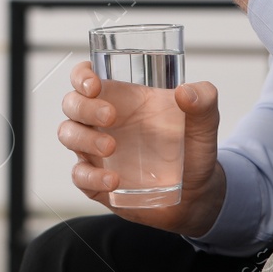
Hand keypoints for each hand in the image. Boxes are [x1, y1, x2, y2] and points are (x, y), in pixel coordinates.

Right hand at [58, 60, 226, 236]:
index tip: (94, 84)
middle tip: (110, 116)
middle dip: (84, 107)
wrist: (197, 195)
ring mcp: (95, 151)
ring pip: (68, 135)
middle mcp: (102, 122)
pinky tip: (112, 180)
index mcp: (122, 99)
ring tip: (111, 147)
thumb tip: (186, 91)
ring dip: (83, 138)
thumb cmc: (193, 150)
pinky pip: (79, 175)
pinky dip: (91, 177)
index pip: (86, 78)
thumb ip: (203, 100)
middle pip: (72, 104)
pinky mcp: (95, 181)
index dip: (81, 76)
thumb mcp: (204, 122)